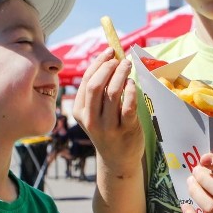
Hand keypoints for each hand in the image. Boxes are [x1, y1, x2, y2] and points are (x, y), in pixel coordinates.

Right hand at [72, 48, 143, 171]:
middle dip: (108, 67)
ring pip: (112, 93)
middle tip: (120, 59)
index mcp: (80, 112)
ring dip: (121, 75)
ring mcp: (108, 126)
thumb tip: (110, 59)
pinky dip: (131, 90)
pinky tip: (133, 84)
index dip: (98, 63)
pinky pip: (128, 105)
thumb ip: (98, 91)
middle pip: (95, 85)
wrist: (117, 160)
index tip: (110, 52)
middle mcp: (91, 119)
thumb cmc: (108, 129)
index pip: (86, 81)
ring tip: (128, 66)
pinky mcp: (126, 130)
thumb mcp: (95, 113)